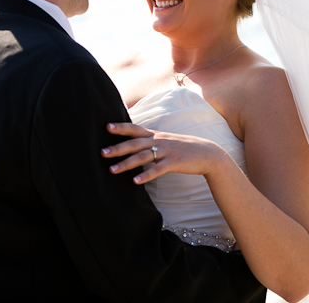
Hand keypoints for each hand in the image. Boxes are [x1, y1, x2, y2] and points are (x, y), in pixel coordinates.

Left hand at [102, 122, 228, 184]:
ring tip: (112, 170)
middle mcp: (159, 141)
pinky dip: (146, 175)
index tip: (106, 126)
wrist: (207, 153)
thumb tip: (133, 144)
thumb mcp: (166, 141)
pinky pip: (157, 169)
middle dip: (117, 147)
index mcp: (156, 135)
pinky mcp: (174, 163)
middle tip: (102, 152)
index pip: (135, 129)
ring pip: (143, 156)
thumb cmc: (183, 148)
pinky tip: (135, 181)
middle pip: (135, 143)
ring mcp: (166, 151)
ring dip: (126, 163)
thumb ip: (150, 141)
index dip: (121, 127)